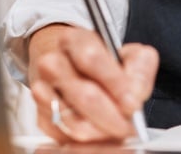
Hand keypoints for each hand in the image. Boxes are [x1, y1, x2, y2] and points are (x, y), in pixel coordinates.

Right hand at [26, 23, 158, 142]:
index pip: (91, 58)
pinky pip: (65, 135)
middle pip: (83, 94)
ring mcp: (43, 90)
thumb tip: (135, 94)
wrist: (71, 69)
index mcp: (73, 40)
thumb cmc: (101, 63)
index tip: (132, 102)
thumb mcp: (127, 54)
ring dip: (100, 130)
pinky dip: (86, 140)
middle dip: (112, 115)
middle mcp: (52, 63)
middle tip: (128, 124)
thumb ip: (139, 69)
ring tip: (116, 129)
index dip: (115, 82)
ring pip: (72, 120)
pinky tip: (99, 132)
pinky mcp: (41, 116)